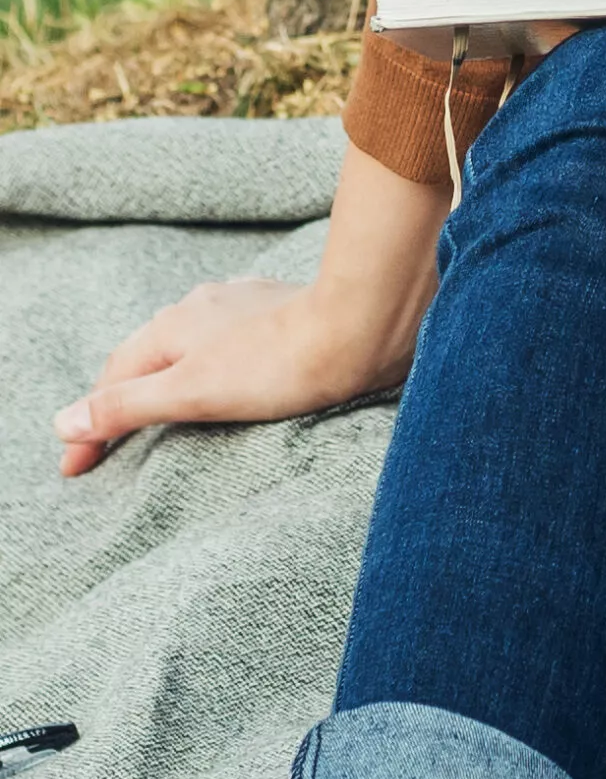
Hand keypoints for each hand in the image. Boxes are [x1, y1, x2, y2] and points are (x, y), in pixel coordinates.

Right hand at [54, 141, 446, 476]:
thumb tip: (65, 421)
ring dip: (169, 382)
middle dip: (124, 401)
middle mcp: (203, 305)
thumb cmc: (282, 363)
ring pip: (191, 349)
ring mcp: (245, 306)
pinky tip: (229, 382)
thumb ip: (128, 406)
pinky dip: (214, 371)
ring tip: (162, 419)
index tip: (75, 472)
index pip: (113, 380)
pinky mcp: (284, 314)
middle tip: (108, 448)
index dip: (91, 427)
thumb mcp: (192, 392)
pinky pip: (232, 346)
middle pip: (148, 360)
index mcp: (172, 324)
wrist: (366, 326)